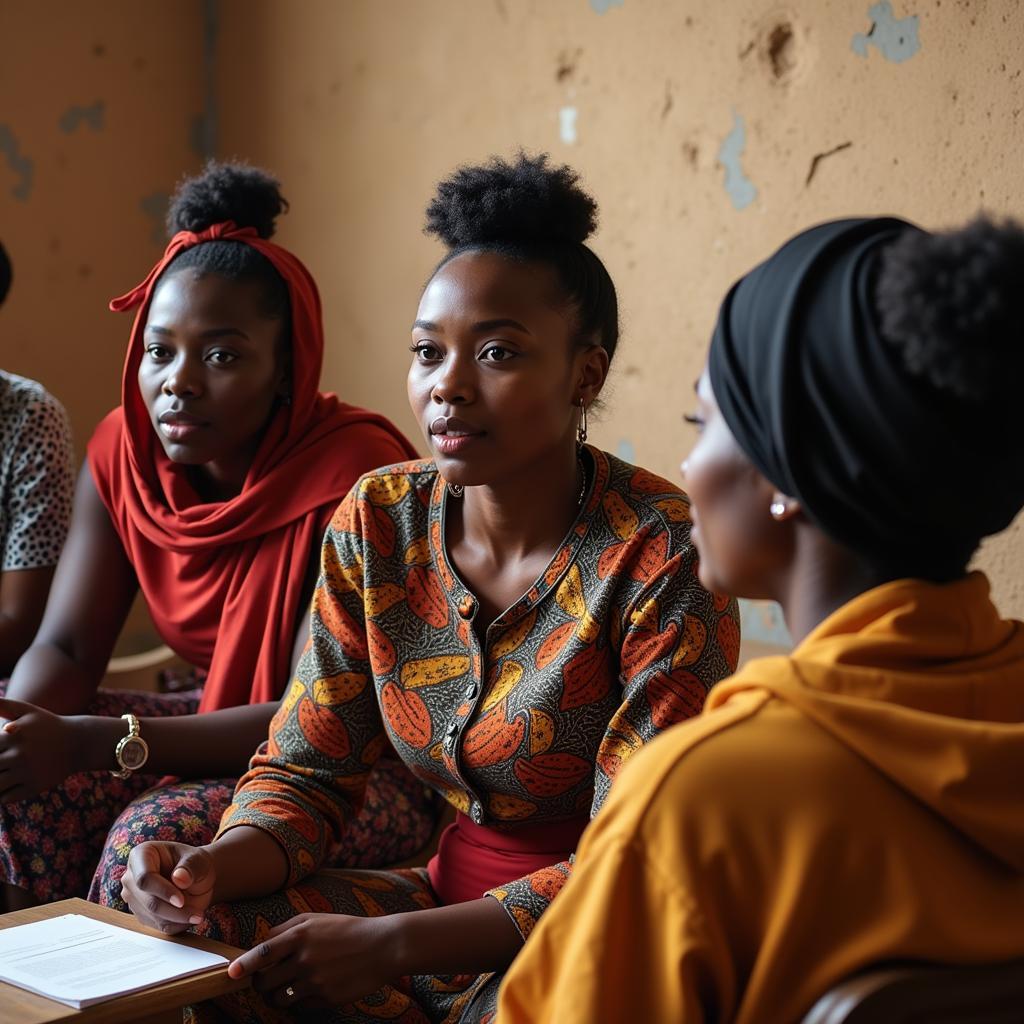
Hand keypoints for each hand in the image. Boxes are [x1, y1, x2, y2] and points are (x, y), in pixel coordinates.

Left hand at [0, 697, 77, 801]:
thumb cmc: (47, 725)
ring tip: (6, 773)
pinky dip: (3, 794)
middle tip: (5, 762)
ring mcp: (26, 773)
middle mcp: (18, 755)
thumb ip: (3, 705)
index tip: (3, 750)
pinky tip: (11, 783)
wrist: (78, 742)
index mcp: (11, 735)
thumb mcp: (27, 711)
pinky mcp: (33, 788)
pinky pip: (5, 799)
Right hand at [121, 841, 215, 933]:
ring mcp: (134, 898)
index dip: (162, 891)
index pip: (144, 878)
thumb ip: (190, 867)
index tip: (181, 901)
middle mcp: (132, 877)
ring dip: (178, 919)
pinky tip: (190, 917)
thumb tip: (179, 878)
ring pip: (153, 917)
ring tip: (198, 914)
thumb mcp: (198, 859)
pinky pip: (158, 926)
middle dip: (175, 910)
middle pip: (149, 902)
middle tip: (198, 914)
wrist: (197, 878)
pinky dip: (176, 925)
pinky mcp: (142, 914)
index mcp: (141, 855)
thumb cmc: (195, 864)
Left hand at [227, 912, 400, 1009]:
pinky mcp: (325, 999)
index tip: (232, 974)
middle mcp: (305, 959)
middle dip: (261, 984)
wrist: (382, 947)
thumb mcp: (318, 919)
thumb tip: (263, 941)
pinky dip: (299, 1001)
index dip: (245, 964)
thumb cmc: (348, 930)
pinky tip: (310, 990)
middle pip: (265, 981)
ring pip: (279, 998)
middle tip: (265, 981)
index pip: (264, 952)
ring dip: (276, 996)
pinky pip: (299, 1006)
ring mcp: (315, 981)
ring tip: (285, 988)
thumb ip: (289, 928)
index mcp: (301, 935)